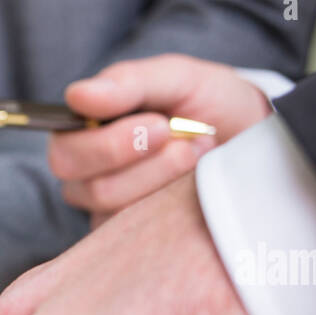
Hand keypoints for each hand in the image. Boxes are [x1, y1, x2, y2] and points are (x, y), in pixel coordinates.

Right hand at [50, 54, 273, 223]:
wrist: (250, 137)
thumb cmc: (205, 102)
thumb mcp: (176, 78)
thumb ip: (129, 82)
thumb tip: (77, 94)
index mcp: (83, 131)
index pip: (65, 150)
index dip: (109, 144)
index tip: (162, 125)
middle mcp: (87, 174)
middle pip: (86, 187)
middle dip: (143, 166)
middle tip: (185, 141)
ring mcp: (108, 209)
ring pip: (118, 210)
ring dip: (166, 179)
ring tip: (199, 152)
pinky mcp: (132, 236)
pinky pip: (141, 232)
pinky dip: (174, 202)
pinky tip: (195, 181)